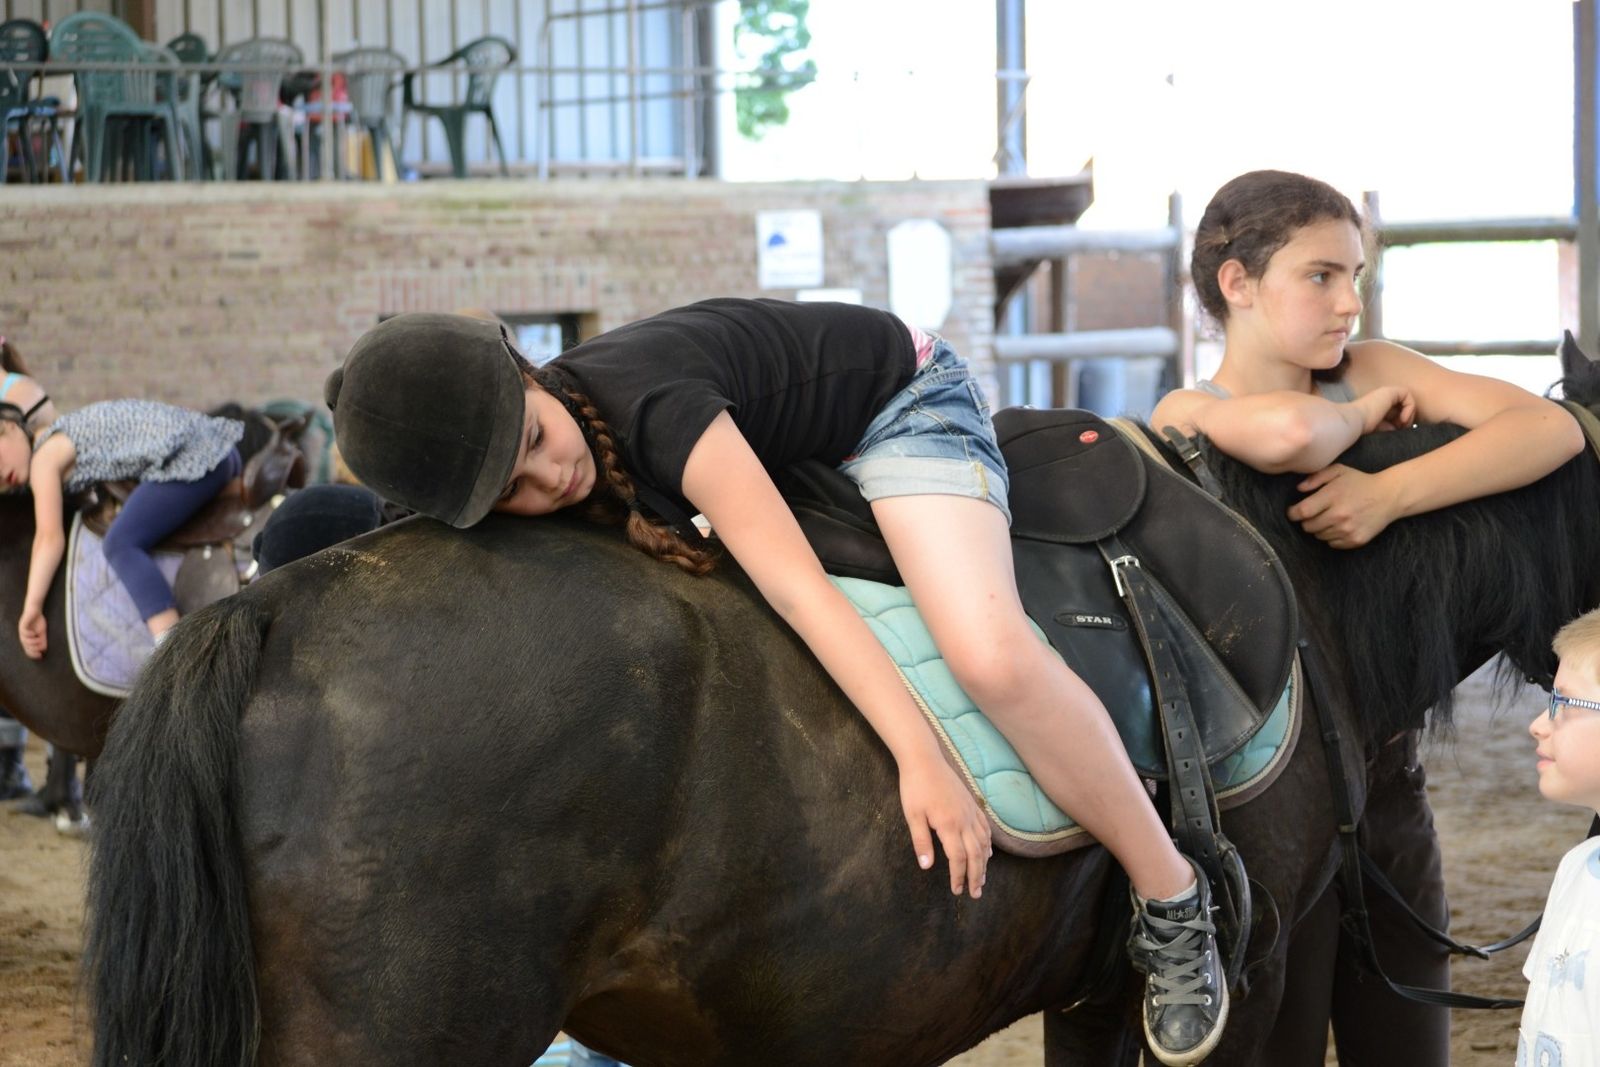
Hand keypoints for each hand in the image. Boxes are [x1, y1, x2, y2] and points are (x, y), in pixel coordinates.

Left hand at [17, 605, 44, 658]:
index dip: (33, 653)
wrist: (35, 609)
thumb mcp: (42, 632)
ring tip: (38, 640)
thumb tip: (44, 649)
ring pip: (23, 640)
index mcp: (27, 638)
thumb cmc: (38, 620)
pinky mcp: (22, 624)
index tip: (40, 656)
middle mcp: (23, 635)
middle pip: (25, 645)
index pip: (28, 648)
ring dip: (31, 642)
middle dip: (32, 650)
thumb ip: (42, 640)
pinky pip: (23, 631)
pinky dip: (28, 634)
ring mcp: (22, 630)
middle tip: (39, 652)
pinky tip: (34, 634)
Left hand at [899, 753, 992, 898]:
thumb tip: (926, 866)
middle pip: (975, 855)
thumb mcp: (913, 816)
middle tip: (975, 894)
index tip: (956, 891)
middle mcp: (965, 820)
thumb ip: (921, 841)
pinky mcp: (972, 804)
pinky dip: (988, 843)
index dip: (958, 877)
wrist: (925, 760)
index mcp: (949, 825)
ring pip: (983, 843)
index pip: (958, 859)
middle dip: (976, 876)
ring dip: (984, 864)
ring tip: (982, 879)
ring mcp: (971, 812)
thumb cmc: (915, 787)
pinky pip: (985, 828)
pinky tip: (988, 853)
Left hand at [1287, 465, 1399, 547]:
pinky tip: (1340, 525)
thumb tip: (1299, 489)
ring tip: (1330, 518)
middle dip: (1306, 521)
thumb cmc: (1360, 482)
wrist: (1389, 496)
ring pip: (1319, 536)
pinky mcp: (1356, 540)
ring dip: (1320, 529)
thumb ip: (1316, 477)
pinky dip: (1332, 536)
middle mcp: (1339, 515)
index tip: (1293, 511)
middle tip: (1314, 514)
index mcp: (1332, 497)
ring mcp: (1348, 530)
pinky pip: (1333, 543)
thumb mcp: (1338, 471)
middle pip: (1308, 527)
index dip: (1293, 513)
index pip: (1302, 512)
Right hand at [1354, 386, 1415, 433]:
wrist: (1353, 422)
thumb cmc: (1361, 428)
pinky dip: (1410, 407)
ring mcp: (1384, 393)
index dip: (1400, 422)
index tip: (1397, 431)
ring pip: (1406, 400)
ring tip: (1404, 424)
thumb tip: (1397, 429)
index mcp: (1376, 407)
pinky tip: (1403, 418)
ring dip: (1409, 413)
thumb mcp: (1378, 430)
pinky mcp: (1389, 391)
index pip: (1395, 413)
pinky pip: (1407, 395)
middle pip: (1402, 406)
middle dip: (1406, 418)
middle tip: (1403, 428)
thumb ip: (1388, 428)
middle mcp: (1381, 398)